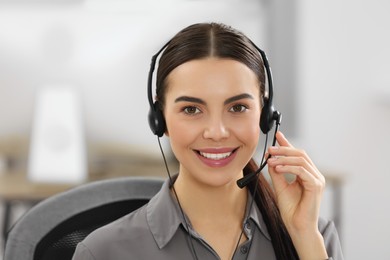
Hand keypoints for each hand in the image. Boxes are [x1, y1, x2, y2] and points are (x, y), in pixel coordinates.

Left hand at [267, 131, 327, 258]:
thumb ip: (276, 172)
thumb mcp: (280, 186)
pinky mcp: (316, 186)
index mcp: (307, 174)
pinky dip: (288, 167)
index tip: (277, 136)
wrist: (297, 226)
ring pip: (301, 160)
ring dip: (283, 158)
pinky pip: (301, 170)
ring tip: (270, 160)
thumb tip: (270, 158)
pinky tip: (277, 168)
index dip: (287, 144)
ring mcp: (317, 180)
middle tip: (270, 149)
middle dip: (284, 149)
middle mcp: (314, 175)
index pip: (297, 155)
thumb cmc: (291, 210)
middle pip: (300, 154)